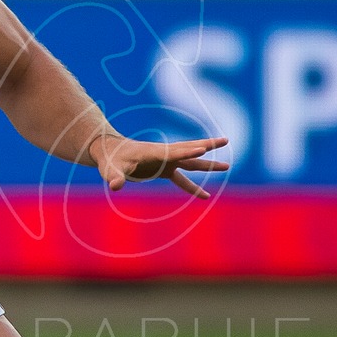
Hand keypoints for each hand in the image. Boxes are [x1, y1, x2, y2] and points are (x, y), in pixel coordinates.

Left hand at [88, 132, 229, 198]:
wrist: (109, 152)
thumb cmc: (109, 159)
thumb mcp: (110, 169)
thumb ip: (114, 177)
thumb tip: (114, 186)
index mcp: (153, 152)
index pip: (173, 151)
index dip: (188, 151)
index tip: (203, 148)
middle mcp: (162, 154)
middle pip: (188, 149)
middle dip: (207, 145)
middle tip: (225, 140)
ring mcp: (165, 161)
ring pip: (190, 160)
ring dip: (207, 162)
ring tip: (227, 166)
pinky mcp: (163, 169)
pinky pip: (182, 177)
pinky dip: (193, 186)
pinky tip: (205, 195)